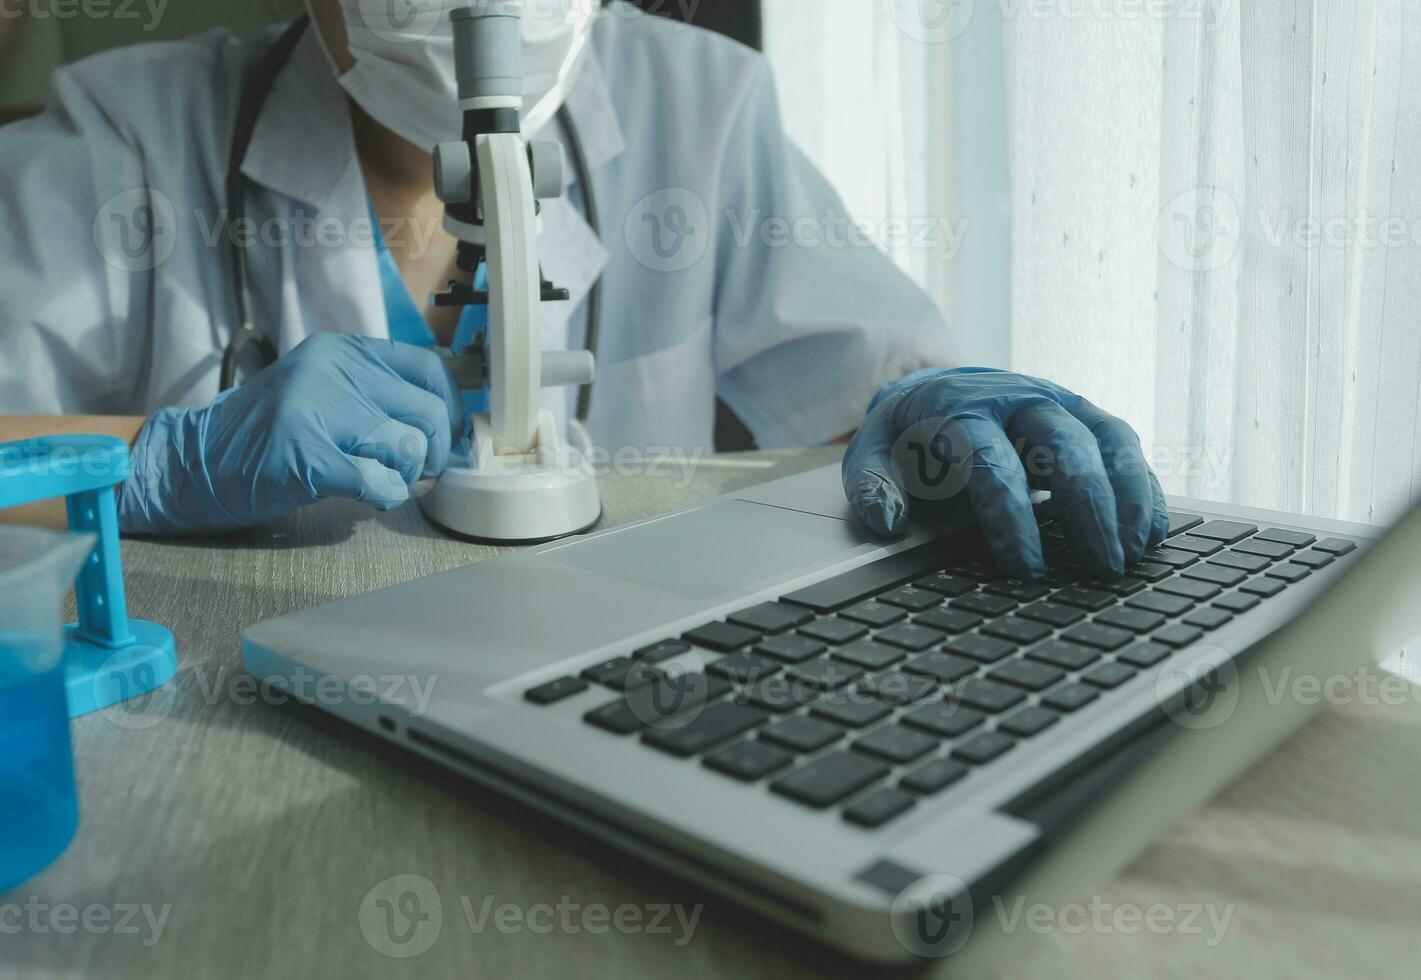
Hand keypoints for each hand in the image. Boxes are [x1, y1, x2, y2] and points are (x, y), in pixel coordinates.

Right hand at [119, 335, 462, 533]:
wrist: (196, 462)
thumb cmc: (268, 435)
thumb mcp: (324, 391)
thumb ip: (377, 393)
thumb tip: (445, 419)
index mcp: (342, 352)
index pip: (429, 368)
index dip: (450, 408)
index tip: (446, 434)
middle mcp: (332, 371)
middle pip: (428, 412)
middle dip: (433, 451)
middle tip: (415, 469)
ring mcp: (317, 410)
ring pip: (408, 447)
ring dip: (406, 475)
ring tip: (382, 479)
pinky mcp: (307, 454)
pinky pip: (379, 481)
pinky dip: (385, 496)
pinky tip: (367, 495)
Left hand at [843, 367, 1168, 577]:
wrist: (938, 384)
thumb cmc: (909, 432)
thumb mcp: (873, 451)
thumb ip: (872, 485)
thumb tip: (888, 522)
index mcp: (962, 409)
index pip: (993, 462)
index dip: (1011, 515)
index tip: (1024, 567)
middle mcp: (1020, 399)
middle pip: (1066, 446)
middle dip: (1088, 507)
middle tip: (1102, 567)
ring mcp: (1061, 404)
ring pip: (1108, 440)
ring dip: (1128, 497)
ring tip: (1134, 553)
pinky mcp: (1087, 417)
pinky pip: (1126, 447)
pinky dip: (1144, 487)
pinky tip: (1151, 533)